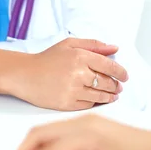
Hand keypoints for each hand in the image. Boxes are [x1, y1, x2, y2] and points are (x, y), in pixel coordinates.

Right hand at [7, 38, 127, 111]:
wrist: (25, 75)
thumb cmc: (46, 59)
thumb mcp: (69, 45)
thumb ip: (93, 45)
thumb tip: (115, 48)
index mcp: (80, 56)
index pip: (110, 66)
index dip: (121, 72)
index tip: (125, 76)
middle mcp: (78, 73)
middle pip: (107, 82)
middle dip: (116, 85)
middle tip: (118, 87)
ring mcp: (73, 90)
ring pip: (101, 96)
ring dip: (110, 96)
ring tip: (112, 95)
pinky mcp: (67, 104)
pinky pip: (89, 104)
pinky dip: (96, 102)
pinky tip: (98, 99)